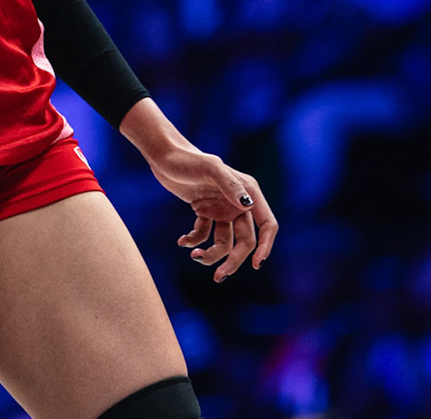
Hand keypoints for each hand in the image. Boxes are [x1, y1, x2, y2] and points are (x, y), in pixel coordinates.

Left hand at [147, 143, 277, 282]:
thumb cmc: (187, 159)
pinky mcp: (204, 212)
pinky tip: (182, 241)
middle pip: (245, 241)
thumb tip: (249, 205)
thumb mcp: (209, 168)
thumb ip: (229, 184)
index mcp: (247, 192)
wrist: (163, 155)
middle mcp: (237, 203)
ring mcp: (221, 209)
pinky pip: (204, 236)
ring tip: (193, 255)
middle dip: (234, 260)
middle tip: (219, 276)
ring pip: (224, 242)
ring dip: (211, 254)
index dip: (266, 246)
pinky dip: (194, 241)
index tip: (256, 265)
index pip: (267, 224)